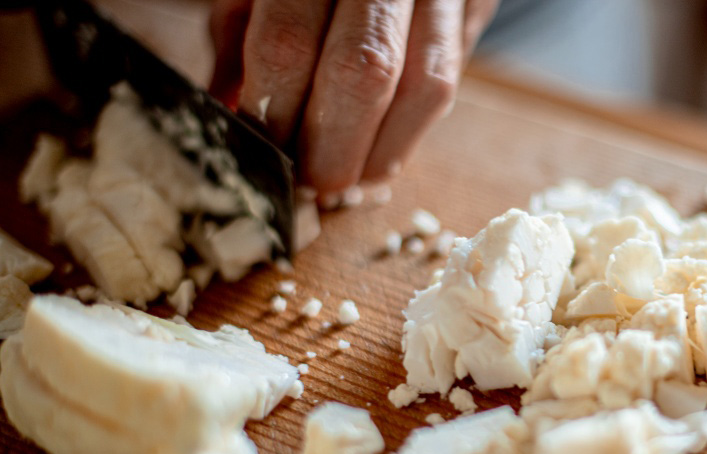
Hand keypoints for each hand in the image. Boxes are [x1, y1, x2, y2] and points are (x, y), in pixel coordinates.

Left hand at [208, 0, 498, 202]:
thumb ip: (239, 38)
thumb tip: (233, 118)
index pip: (288, 45)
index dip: (274, 115)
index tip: (264, 154)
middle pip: (364, 71)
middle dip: (333, 148)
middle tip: (311, 182)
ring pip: (426, 85)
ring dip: (383, 151)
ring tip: (351, 176)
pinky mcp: (473, 2)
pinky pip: (451, 78)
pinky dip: (413, 127)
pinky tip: (381, 145)